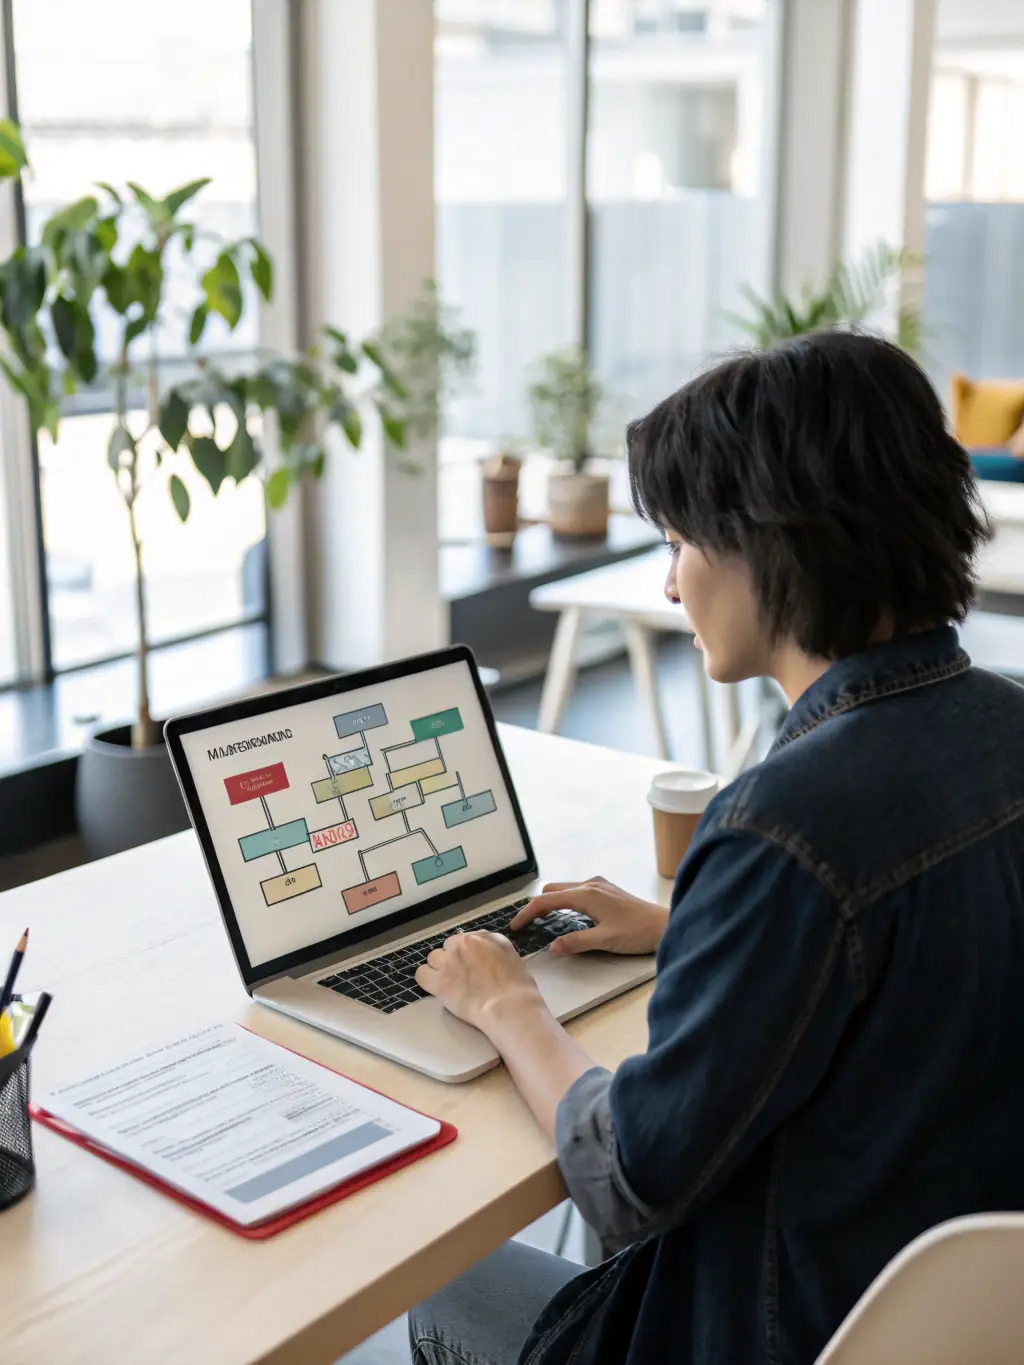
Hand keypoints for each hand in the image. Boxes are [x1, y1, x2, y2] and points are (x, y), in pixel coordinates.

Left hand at [415, 931, 543, 1031]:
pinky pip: (422, 974)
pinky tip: (436, 988)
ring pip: (434, 958)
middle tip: (462, 976)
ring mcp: (449, 962)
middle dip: (453, 959)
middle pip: (449, 947)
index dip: (469, 954)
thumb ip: (494, 950)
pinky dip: (427, 980)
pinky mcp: (438, 981)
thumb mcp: (511, 957)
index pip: (467, 940)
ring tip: (449, 982)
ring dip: (439, 968)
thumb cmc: (518, 987)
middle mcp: (463, 944)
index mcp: (484, 937)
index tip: (473, 966)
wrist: (508, 1005)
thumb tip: (485, 954)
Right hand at [511, 876, 667, 955]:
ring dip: (551, 903)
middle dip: (537, 906)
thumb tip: (552, 947)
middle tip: (528, 926)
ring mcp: (599, 885)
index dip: (527, 913)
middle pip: (552, 890)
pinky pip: (576, 891)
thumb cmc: (638, 932)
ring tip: (544, 922)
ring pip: (565, 889)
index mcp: (586, 894)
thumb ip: (576, 942)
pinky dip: (565, 902)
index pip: (546, 901)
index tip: (515, 926)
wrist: (665, 925)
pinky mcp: (606, 890)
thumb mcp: (605, 941)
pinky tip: (569, 917)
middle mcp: (590, 884)